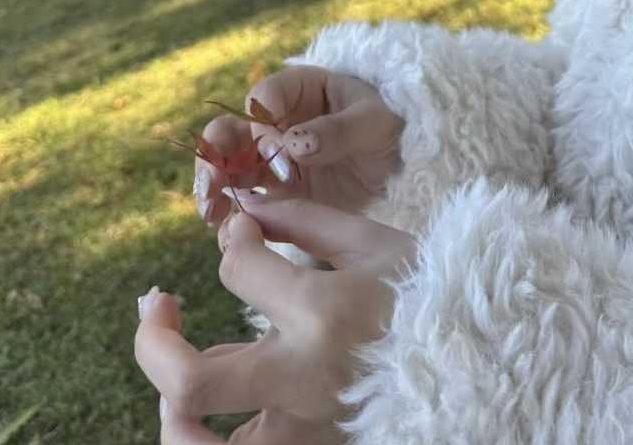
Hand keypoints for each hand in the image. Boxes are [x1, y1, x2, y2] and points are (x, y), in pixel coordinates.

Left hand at [134, 199, 416, 442]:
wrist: (480, 364)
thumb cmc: (430, 294)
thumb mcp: (373, 242)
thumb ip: (303, 222)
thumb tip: (243, 210)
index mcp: (324, 313)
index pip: (237, 272)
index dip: (230, 244)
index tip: (243, 236)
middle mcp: (304, 380)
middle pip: (188, 384)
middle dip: (152, 341)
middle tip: (157, 305)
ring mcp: (304, 430)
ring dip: (171, 412)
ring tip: (173, 377)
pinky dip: (208, 436)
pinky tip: (207, 408)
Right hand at [192, 65, 403, 227]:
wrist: (395, 166)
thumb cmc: (385, 128)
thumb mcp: (374, 123)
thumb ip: (338, 130)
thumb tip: (294, 142)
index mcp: (298, 88)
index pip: (264, 97)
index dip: (263, 122)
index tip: (277, 150)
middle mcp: (274, 120)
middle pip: (231, 128)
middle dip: (216, 153)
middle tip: (214, 182)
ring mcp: (269, 157)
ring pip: (226, 164)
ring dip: (212, 182)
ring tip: (209, 209)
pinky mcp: (272, 190)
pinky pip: (241, 195)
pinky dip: (226, 207)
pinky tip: (220, 224)